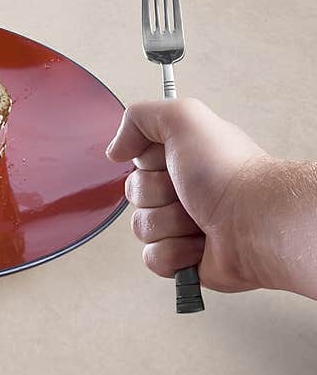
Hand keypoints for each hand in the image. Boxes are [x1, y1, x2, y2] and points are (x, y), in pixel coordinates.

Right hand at [105, 98, 274, 292]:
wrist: (258, 223)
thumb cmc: (231, 173)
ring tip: (199, 219)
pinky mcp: (184, 257)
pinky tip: (198, 243)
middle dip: (156, 194)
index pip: (137, 160)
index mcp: (182, 158)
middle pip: (134, 194)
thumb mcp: (184, 118)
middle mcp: (183, 189)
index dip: (148, 162)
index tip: (170, 159)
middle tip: (187, 191)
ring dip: (168, 224)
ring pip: (141, 227)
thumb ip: (140, 117)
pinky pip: (152, 257)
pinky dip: (174, 252)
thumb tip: (116, 148)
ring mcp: (183, 225)